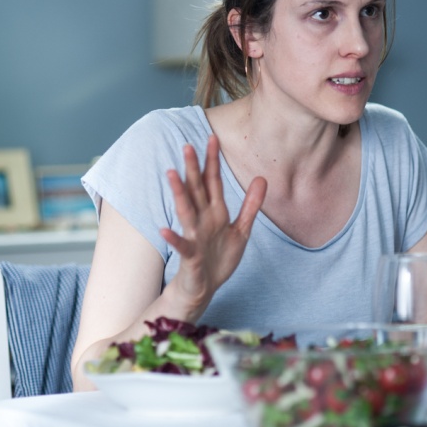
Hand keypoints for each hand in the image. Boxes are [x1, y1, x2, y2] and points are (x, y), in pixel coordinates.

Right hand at [160, 135, 266, 312]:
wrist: (204, 289)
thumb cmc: (219, 258)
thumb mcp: (241, 230)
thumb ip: (251, 205)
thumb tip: (261, 178)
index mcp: (215, 212)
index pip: (212, 182)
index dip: (212, 161)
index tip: (212, 137)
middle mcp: (202, 220)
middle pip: (197, 190)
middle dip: (193, 169)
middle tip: (188, 145)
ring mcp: (194, 237)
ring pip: (186, 211)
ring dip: (179, 194)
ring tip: (171, 174)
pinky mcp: (190, 257)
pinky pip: (182, 246)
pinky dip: (174, 239)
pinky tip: (165, 230)